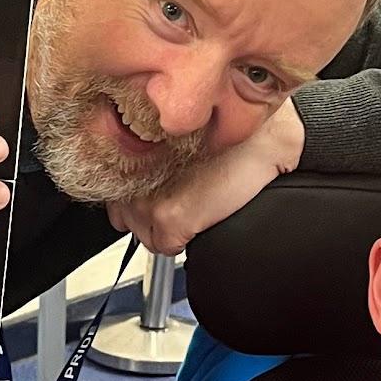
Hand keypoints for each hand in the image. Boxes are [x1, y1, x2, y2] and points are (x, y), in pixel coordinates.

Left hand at [111, 99, 304, 256]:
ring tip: (195, 204)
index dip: (143, 197)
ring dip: (167, 229)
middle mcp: (132, 176)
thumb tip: (142, 180)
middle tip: (183, 197)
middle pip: (128, 218)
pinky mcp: (170, 218)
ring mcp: (147, 199)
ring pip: (145, 235)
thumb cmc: (229, 133)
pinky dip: (184, 240)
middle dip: (152, 214)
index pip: (117, 194)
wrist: (263, 138)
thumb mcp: (179, 135)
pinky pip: (165, 247)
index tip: (161, 191)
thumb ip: (151, 154)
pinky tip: (202, 217)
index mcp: (130, 152)